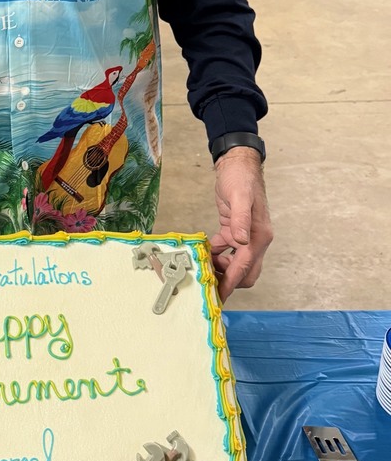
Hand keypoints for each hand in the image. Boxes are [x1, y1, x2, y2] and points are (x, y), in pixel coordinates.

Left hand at [209, 147, 272, 302]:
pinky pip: (225, 251)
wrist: (237, 164)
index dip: (231, 282)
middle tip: (206, 285)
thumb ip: (240, 219)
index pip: (245, 267)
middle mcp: (255, 240)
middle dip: (228, 281)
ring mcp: (245, 236)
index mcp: (259, 236)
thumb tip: (241, 241)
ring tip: (200, 268)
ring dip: (220, 269)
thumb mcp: (239, 196)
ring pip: (235, 264)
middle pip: (245, 272)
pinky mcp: (233, 231)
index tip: (218, 296)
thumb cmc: (240, 178)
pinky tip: (202, 253)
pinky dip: (215, 255)